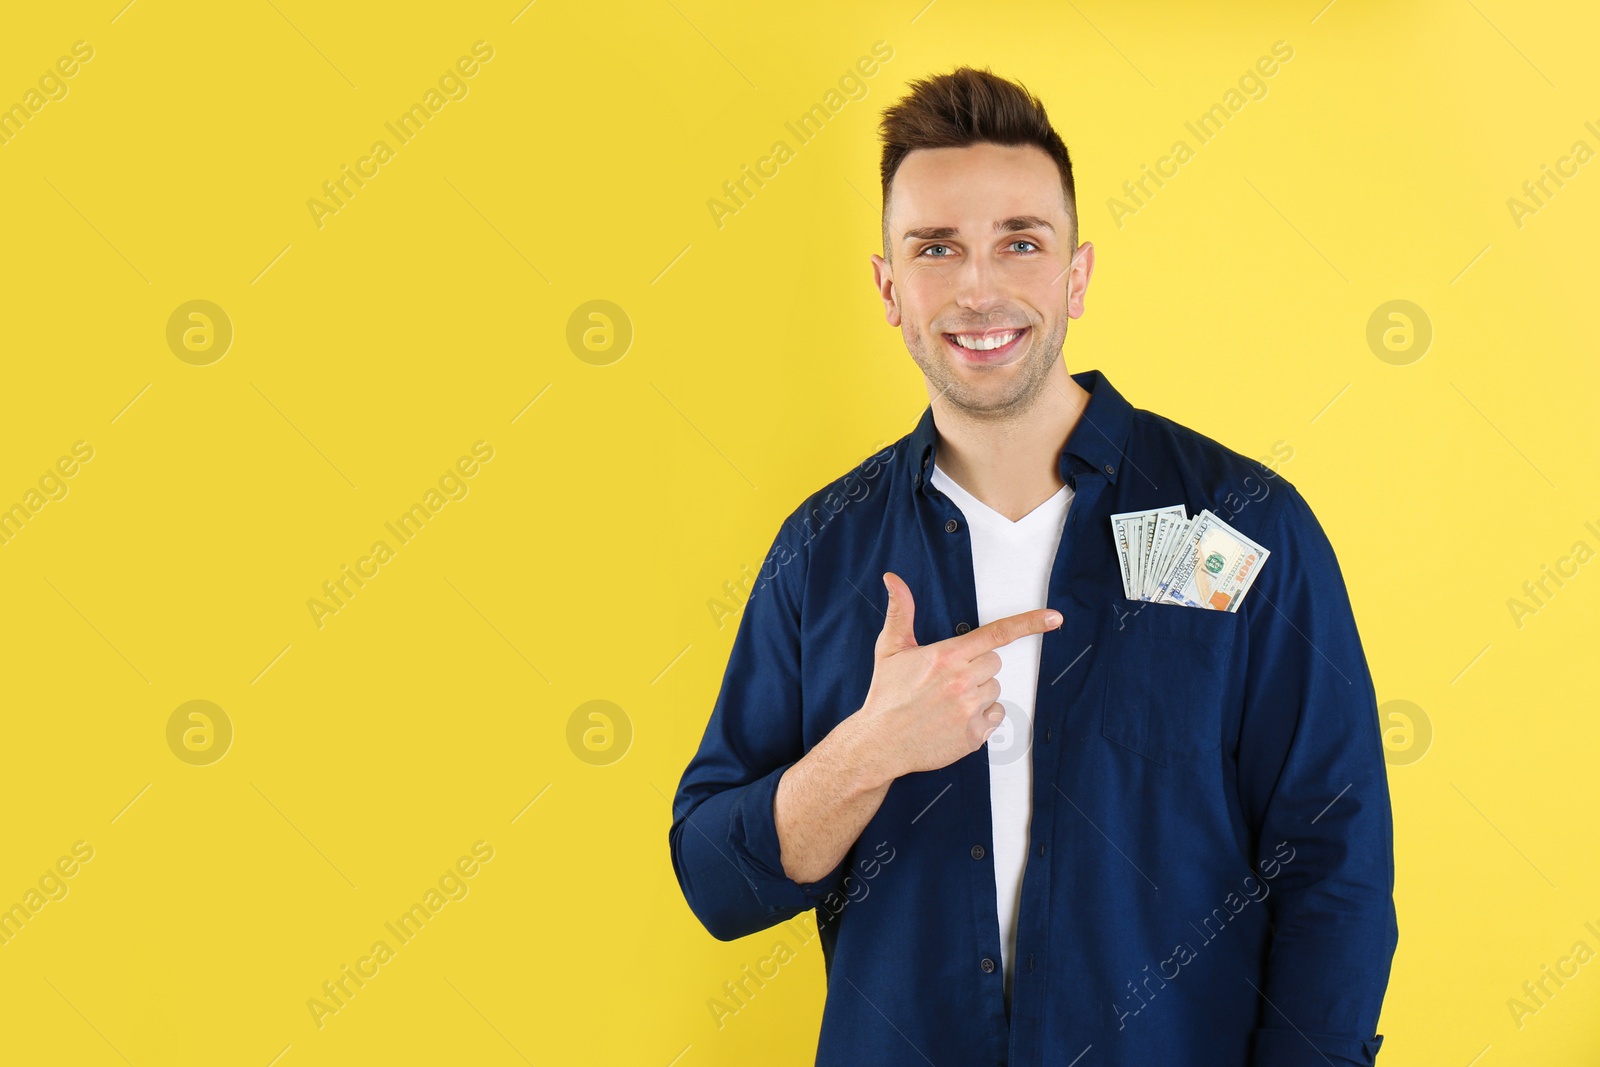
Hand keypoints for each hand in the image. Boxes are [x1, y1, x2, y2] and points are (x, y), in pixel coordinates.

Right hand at [852, 571, 1062, 780]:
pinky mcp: (974, 736)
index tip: (1054, 618)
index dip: (1029, 623)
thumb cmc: (886, 695)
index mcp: (947, 656)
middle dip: (976, 668)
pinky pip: (995, 717)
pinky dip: (981, 718)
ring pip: (995, 690)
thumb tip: (894, 579)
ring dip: (978, 693)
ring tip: (947, 702)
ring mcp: (970, 710)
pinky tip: (955, 720)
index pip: (996, 633)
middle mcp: (962, 682)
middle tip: (947, 680)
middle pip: (994, 663)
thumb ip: (900, 612)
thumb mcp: (890, 649)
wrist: (879, 743)